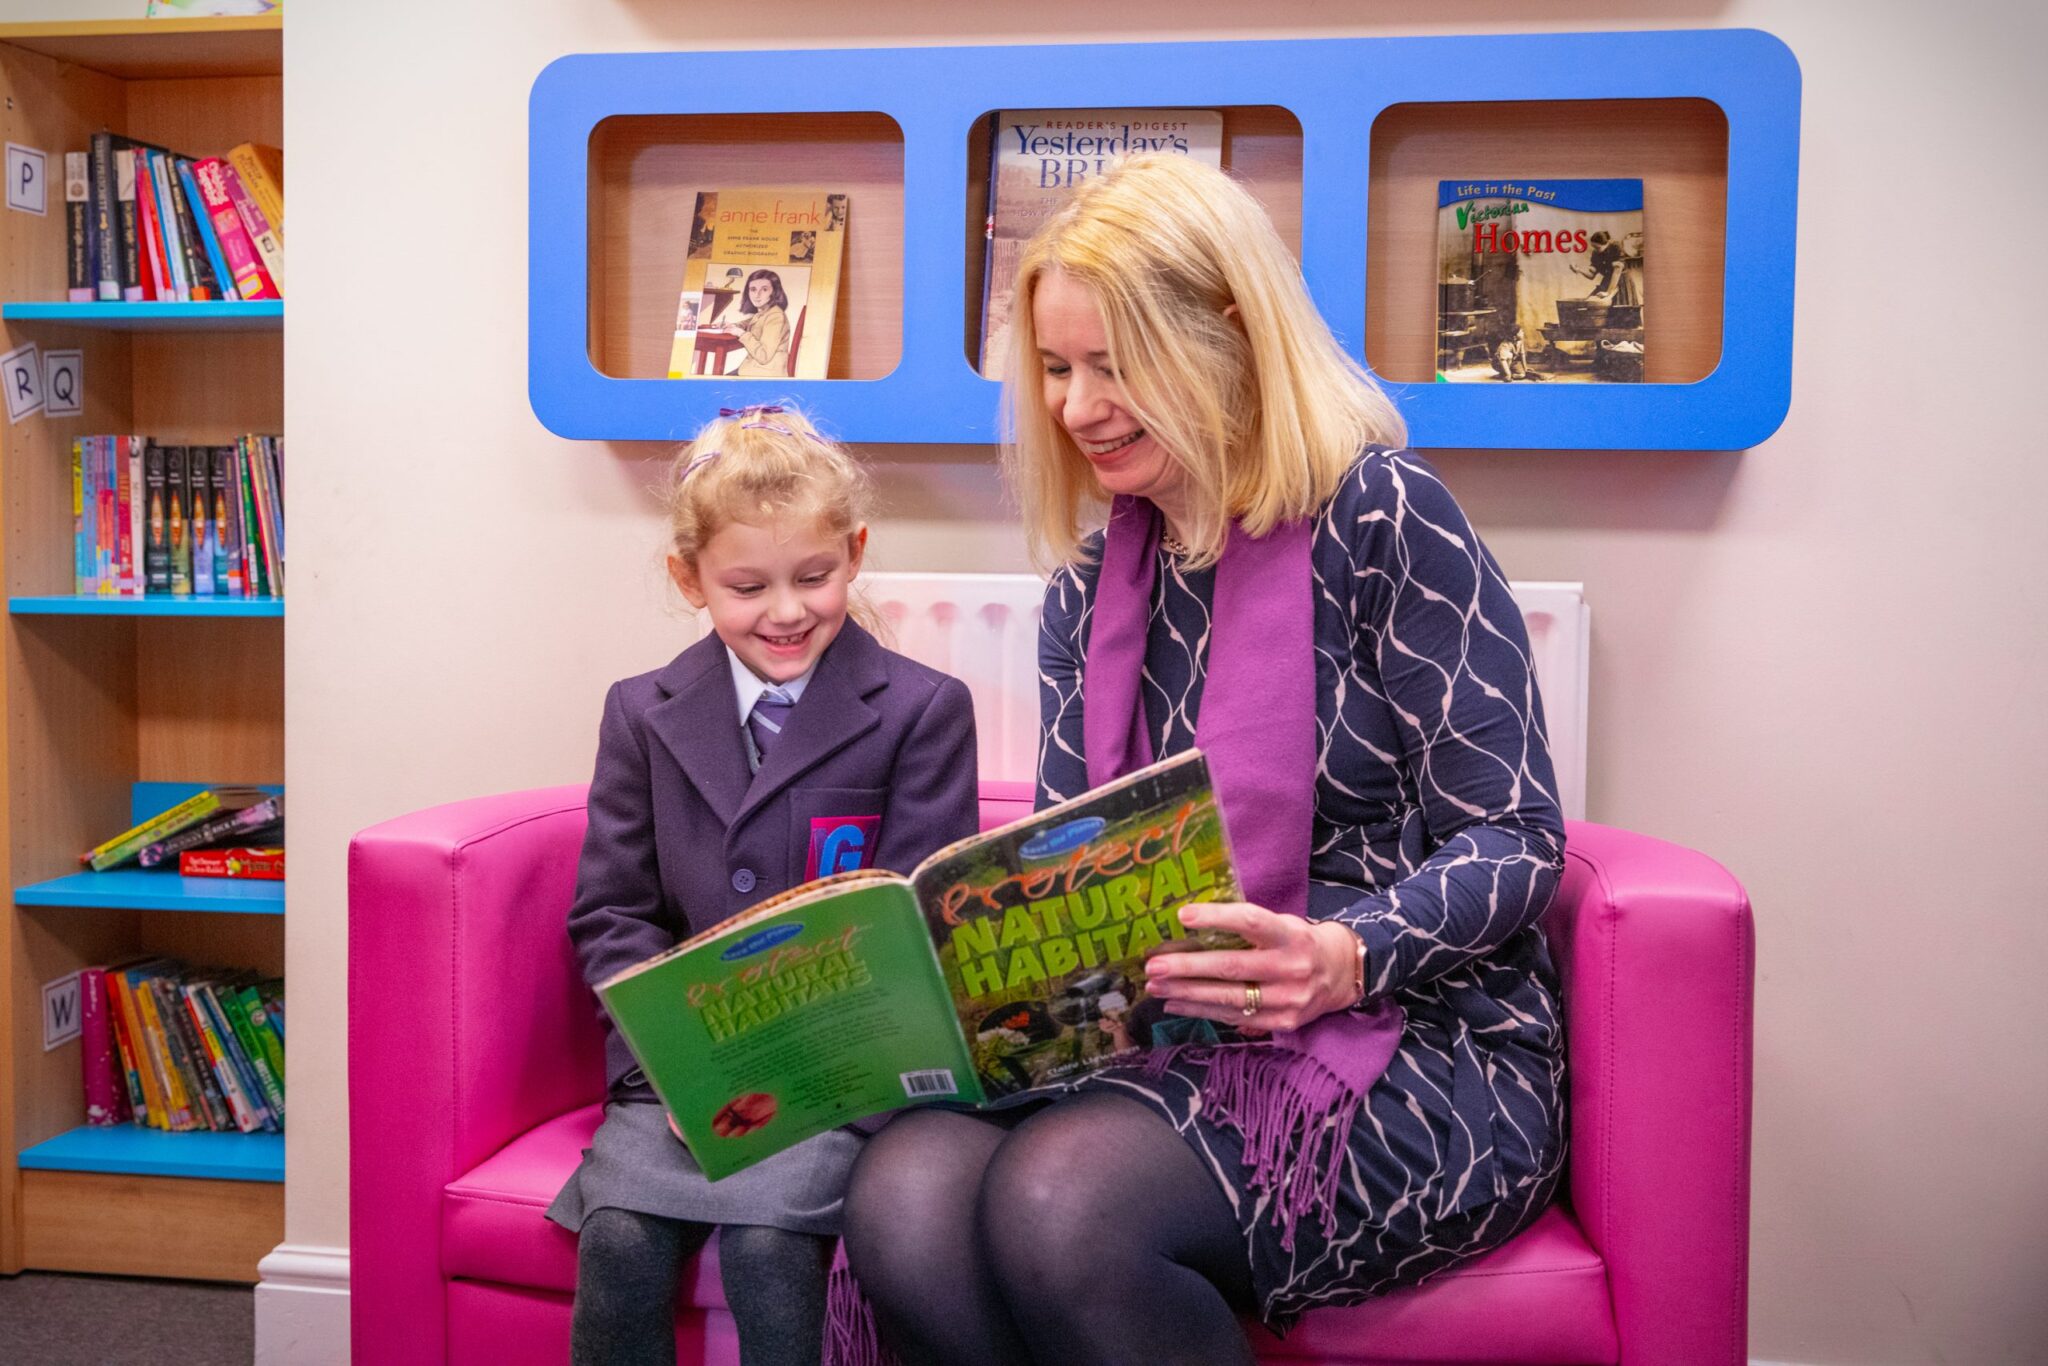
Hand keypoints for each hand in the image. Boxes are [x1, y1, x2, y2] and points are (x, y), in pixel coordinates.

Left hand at [1144, 902, 1360, 1032]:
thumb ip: (1248, 927)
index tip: (1182, 915)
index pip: (1251, 922)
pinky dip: (1201, 1011)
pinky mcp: (1283, 1022)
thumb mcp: (1283, 925)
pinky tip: (1176, 1004)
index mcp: (1291, 936)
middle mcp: (1292, 968)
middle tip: (1154, 966)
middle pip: (1232, 968)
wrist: (1341, 974)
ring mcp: (1289, 1000)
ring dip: (1187, 994)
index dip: (1217, 918)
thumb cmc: (1300, 942)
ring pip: (1229, 998)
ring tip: (1155, 987)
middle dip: (1188, 967)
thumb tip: (1190, 925)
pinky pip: (1235, 1018)